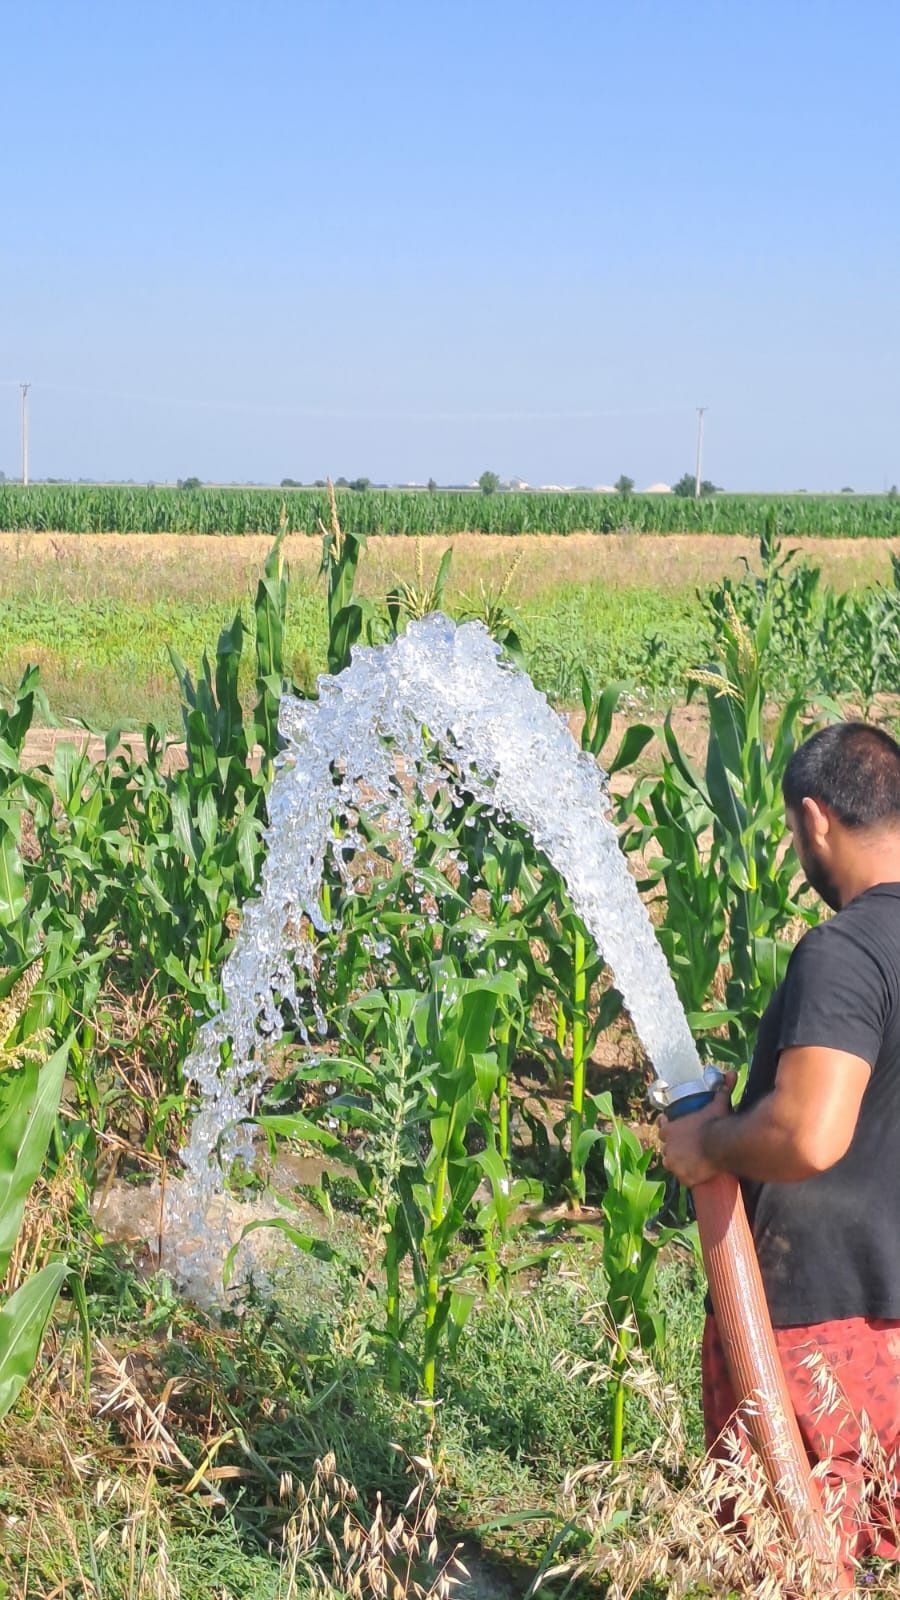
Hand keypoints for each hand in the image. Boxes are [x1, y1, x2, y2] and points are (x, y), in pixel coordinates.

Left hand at [658, 1073, 736, 1188]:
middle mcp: (667, 1148)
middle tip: (689, 1148)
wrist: (722, 1146)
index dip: (669, 1130)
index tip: (678, 1131)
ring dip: (679, 1163)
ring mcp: (674, 1164)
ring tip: (692, 1161)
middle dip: (675, 1148)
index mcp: (669, 1130)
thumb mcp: (717, 1104)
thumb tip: (731, 1072)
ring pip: (672, 1164)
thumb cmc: (716, 1123)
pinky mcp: (683, 1178)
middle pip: (667, 1149)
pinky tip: (696, 1174)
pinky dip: (688, 1177)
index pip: (663, 1130)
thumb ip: (722, 1088)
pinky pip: (683, 1179)